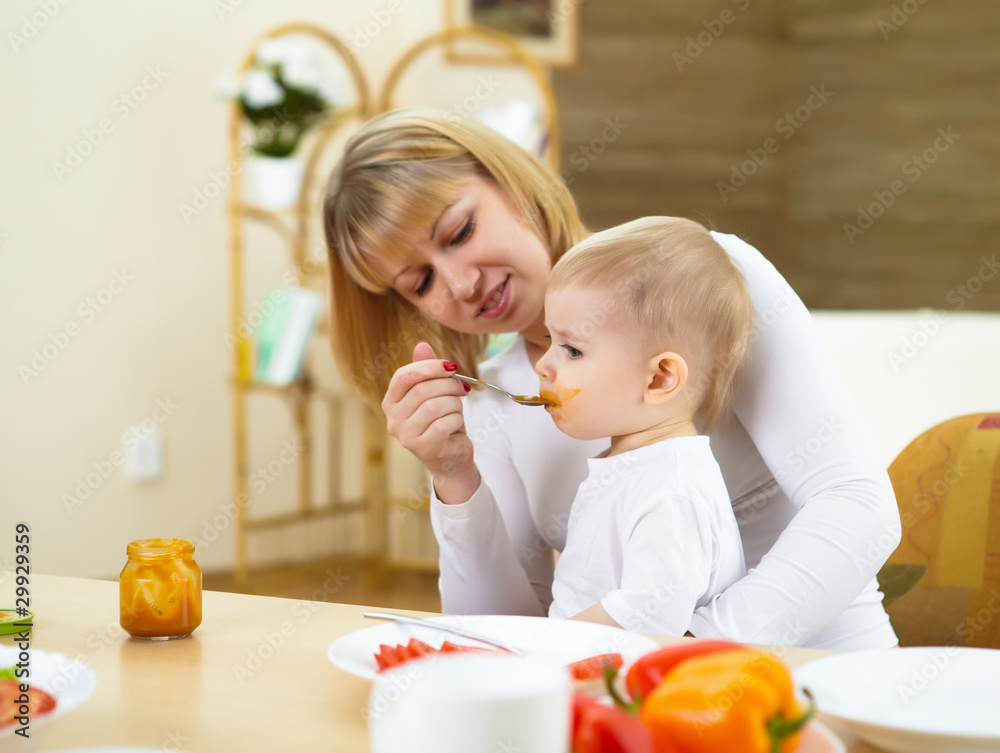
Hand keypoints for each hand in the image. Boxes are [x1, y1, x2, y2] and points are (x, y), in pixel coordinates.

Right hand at [381, 341, 480, 502]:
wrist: (451, 458)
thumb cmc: (442, 422)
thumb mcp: (435, 393)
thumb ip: (426, 371)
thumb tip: (422, 344)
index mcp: (391, 402)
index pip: (404, 376)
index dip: (429, 367)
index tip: (451, 367)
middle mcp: (393, 419)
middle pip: (421, 389)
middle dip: (448, 384)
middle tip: (463, 387)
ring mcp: (406, 436)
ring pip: (434, 406)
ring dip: (454, 403)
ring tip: (458, 408)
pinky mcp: (423, 448)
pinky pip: (444, 423)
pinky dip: (457, 419)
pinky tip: (457, 422)